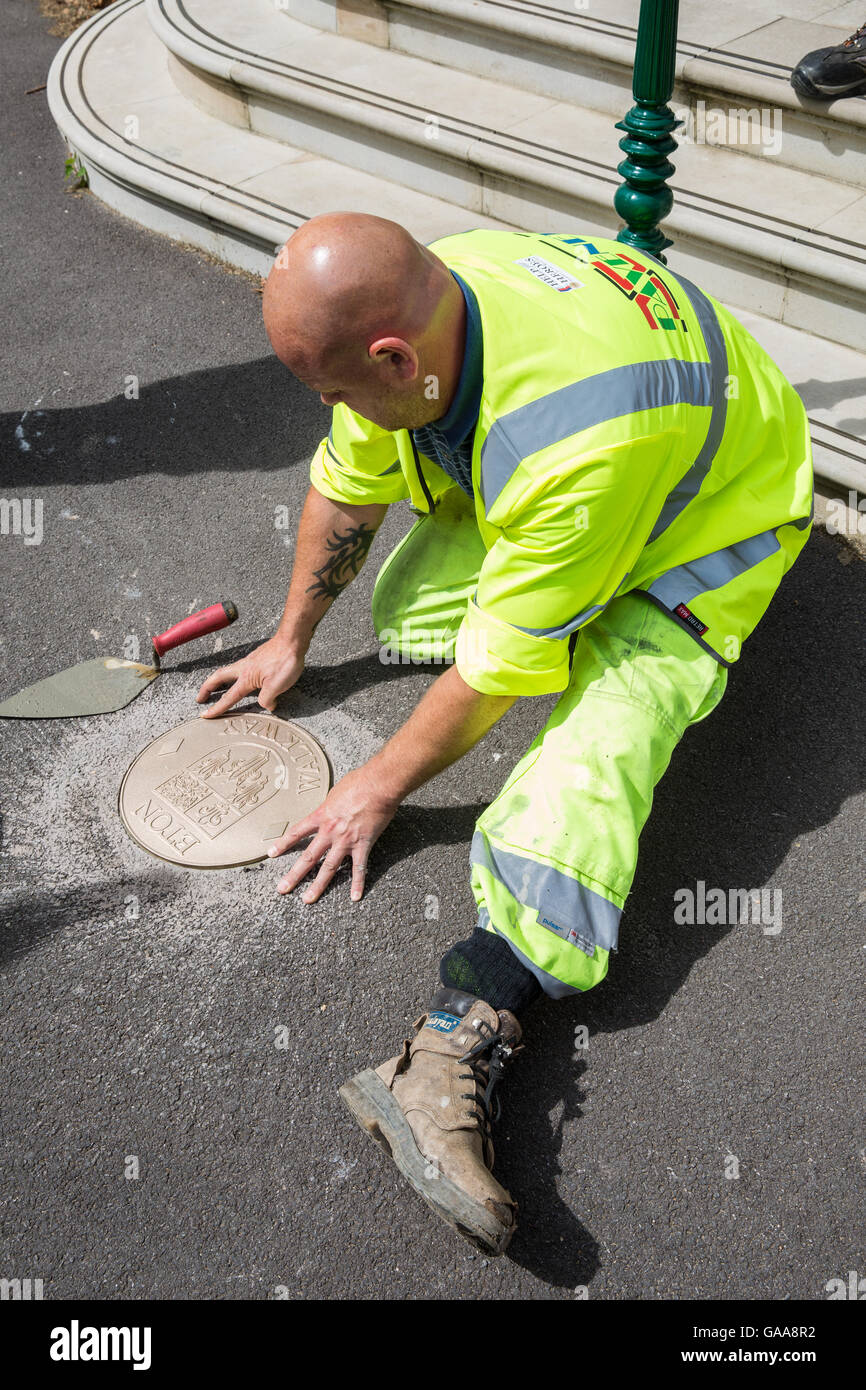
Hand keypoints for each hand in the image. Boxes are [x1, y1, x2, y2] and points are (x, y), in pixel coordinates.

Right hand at [196, 636, 303, 717]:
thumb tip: (267, 706)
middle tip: (200, 698)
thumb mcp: (277, 686)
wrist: (292, 640)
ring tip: (215, 688)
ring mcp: (250, 661)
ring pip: (228, 671)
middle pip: (218, 678)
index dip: (217, 708)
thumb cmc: (285, 661)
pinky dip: (233, 675)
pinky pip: (239, 668)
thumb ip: (267, 699)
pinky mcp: (257, 657)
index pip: (228, 697)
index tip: (205, 715)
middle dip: (206, 688)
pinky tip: (241, 678)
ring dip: (218, 681)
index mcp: (246, 678)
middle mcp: (244, 668)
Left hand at [267, 765, 396, 902]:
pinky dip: (357, 883)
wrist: (378, 785)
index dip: (283, 844)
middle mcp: (330, 832)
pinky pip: (359, 868)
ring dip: (318, 886)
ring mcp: (346, 841)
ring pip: (329, 868)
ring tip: (307, 899)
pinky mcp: (363, 845)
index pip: (297, 832)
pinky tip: (355, 897)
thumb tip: (330, 806)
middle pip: (308, 857)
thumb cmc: (359, 781)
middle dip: (294, 875)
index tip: (272, 854)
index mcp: (321, 816)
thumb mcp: (336, 791)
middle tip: (282, 889)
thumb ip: (330, 804)